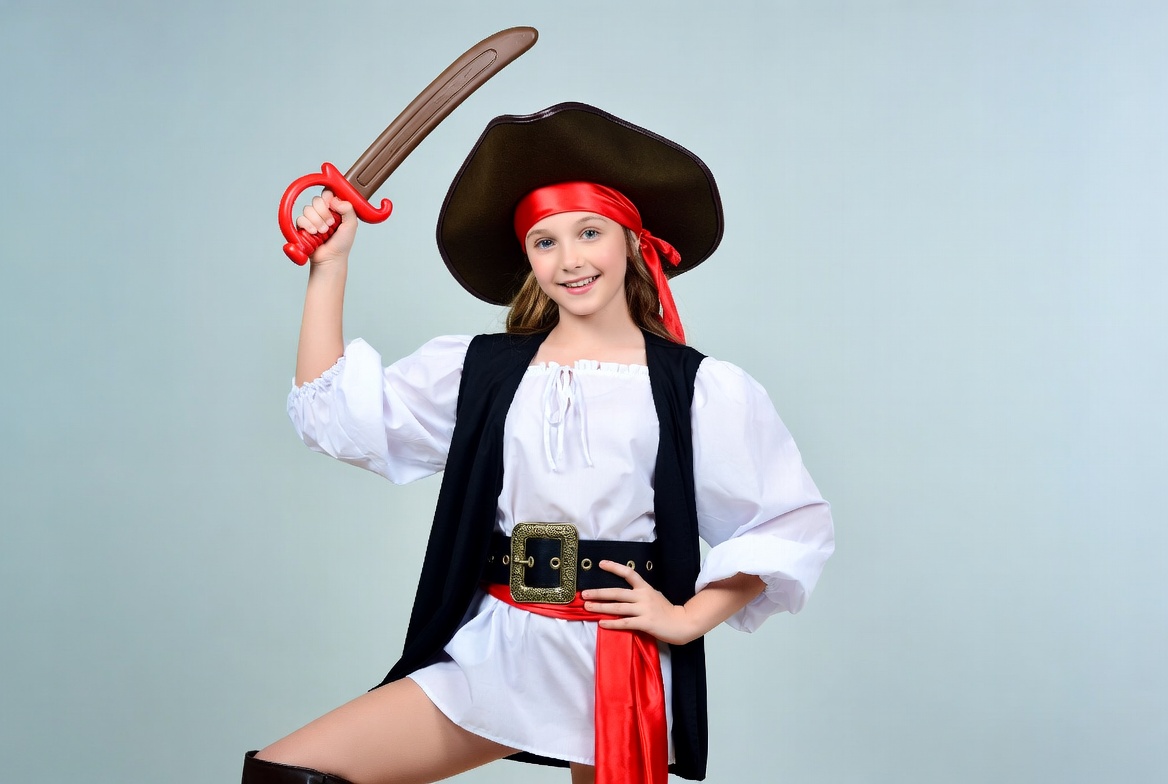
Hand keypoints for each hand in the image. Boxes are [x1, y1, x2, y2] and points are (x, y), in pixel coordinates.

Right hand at [295, 189, 357, 264]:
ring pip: (308, 209)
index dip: (328, 198)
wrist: (331, 258)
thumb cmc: (342, 244)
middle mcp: (322, 211)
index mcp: (334, 208)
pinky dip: (308, 226)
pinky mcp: (302, 226)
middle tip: (330, 224)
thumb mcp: (351, 225)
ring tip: (323, 232)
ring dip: (317, 221)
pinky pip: (300, 219)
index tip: (332, 206)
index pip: (327, 193)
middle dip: (323, 212)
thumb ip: (348, 209)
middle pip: (316, 200)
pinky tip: (313, 233)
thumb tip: (335, 199)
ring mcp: (312, 218)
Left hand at [582, 560, 698, 645]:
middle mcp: (643, 596)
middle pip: (617, 592)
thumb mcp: (653, 595)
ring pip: (618, 607)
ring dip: (601, 607)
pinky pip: (625, 623)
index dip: (614, 567)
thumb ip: (639, 593)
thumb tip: (621, 593)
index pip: (628, 573)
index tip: (601, 564)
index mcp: (645, 588)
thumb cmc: (666, 610)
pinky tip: (602, 624)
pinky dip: (612, 623)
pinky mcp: (645, 623)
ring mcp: (644, 610)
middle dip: (599, 593)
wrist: (682, 623)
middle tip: (584, 594)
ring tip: (587, 607)